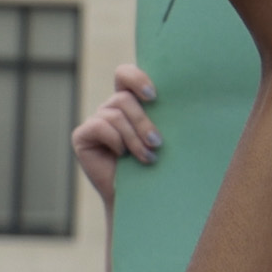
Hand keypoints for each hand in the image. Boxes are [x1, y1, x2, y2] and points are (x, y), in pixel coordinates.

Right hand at [72, 61, 159, 208]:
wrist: (140, 196)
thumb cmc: (158, 166)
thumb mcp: (162, 137)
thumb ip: (165, 116)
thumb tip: (189, 100)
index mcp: (131, 102)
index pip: (125, 74)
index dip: (136, 77)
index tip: (153, 96)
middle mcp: (110, 108)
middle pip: (123, 97)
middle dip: (143, 121)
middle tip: (157, 142)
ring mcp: (95, 120)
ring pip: (114, 114)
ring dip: (134, 137)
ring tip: (148, 157)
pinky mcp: (82, 135)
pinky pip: (99, 126)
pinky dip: (115, 141)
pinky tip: (123, 156)